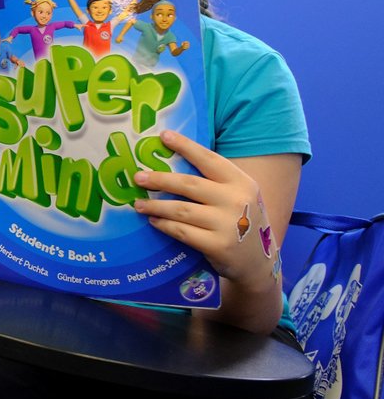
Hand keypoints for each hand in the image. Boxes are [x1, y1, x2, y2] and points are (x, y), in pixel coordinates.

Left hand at [131, 131, 275, 287]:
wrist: (259, 262)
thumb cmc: (241, 222)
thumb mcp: (238, 196)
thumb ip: (214, 182)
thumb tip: (172, 163)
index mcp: (241, 182)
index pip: (209, 159)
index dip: (185, 146)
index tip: (163, 136)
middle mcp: (236, 200)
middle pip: (189, 184)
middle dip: (160, 179)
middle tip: (138, 177)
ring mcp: (228, 224)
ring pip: (181, 209)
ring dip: (155, 206)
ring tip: (139, 204)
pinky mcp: (218, 245)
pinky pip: (182, 231)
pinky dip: (164, 225)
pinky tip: (154, 221)